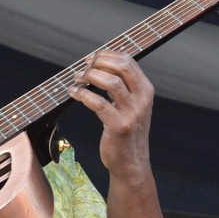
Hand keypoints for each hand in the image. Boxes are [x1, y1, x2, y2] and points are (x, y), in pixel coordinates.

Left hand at [68, 50, 154, 180]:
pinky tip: (73, 93)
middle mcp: (142, 98)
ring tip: (76, 80)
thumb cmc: (125, 131)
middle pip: (121, 66)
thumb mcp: (129, 105)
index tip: (90, 59)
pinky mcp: (119, 126)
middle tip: (82, 69)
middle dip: (98, 62)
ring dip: (89, 76)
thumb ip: (120, 86)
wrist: (131, 162)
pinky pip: (98, 103)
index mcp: (145, 90)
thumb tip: (96, 64)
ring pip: (110, 82)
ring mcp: (132, 113)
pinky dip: (82, 94)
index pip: (128, 60)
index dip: (106, 55)